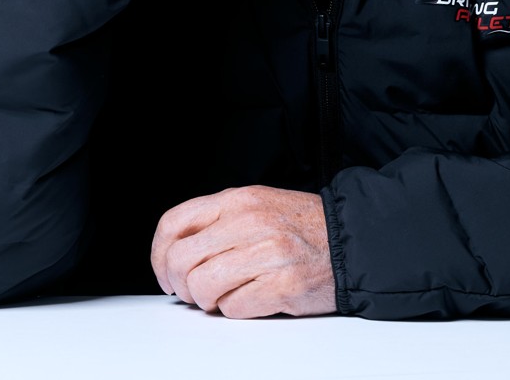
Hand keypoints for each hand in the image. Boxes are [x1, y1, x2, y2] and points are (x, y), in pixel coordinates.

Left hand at [149, 186, 335, 318]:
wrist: (349, 242)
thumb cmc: (301, 228)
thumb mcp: (256, 205)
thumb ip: (217, 221)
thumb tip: (173, 252)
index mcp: (238, 200)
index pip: (173, 223)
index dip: (159, 255)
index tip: (165, 273)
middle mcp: (249, 222)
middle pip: (180, 260)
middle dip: (181, 285)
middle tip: (194, 292)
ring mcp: (266, 254)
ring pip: (202, 287)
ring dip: (207, 300)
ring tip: (226, 295)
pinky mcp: (281, 286)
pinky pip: (233, 307)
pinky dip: (236, 309)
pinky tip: (252, 297)